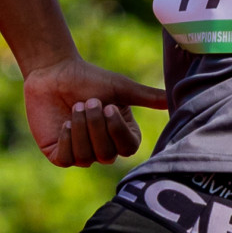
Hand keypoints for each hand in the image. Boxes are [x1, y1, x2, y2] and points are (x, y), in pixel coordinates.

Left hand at [24, 56, 167, 166]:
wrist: (55, 73)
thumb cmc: (90, 78)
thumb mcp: (121, 87)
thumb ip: (148, 97)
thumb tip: (177, 99)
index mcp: (121, 132)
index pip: (129, 148)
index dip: (118, 131)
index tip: (109, 107)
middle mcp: (104, 147)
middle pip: (107, 154)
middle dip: (96, 126)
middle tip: (89, 101)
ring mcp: (82, 153)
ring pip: (86, 157)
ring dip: (80, 128)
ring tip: (75, 107)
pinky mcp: (59, 154)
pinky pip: (67, 159)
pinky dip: (66, 138)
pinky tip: (63, 121)